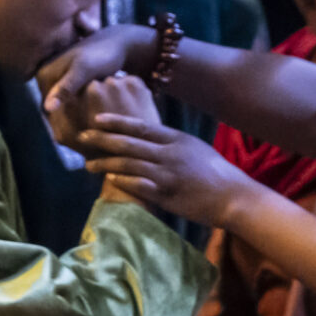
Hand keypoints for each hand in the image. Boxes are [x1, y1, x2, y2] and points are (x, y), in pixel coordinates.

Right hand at [40, 24, 160, 144]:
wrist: (120, 42)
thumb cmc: (104, 55)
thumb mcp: (85, 70)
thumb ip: (67, 87)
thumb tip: (48, 108)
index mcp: (44, 74)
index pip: (48, 110)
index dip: (62, 129)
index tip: (80, 145)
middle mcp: (46, 76)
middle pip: (55, 110)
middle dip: (69, 128)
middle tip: (88, 148)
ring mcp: (59, 79)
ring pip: (65, 109)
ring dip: (76, 123)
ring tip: (94, 143)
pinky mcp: (72, 82)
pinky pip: (74, 103)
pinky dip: (84, 115)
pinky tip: (98, 128)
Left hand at [83, 98, 250, 225]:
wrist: (233, 195)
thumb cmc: (215, 172)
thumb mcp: (194, 148)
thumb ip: (172, 143)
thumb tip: (150, 138)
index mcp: (176, 140)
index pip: (141, 127)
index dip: (117, 122)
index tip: (97, 119)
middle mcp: (169, 153)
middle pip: (129, 144)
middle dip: (103, 140)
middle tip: (82, 137)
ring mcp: (168, 174)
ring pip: (129, 165)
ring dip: (105, 164)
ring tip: (88, 164)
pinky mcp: (167, 194)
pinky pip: (139, 186)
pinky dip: (123, 182)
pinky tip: (109, 181)